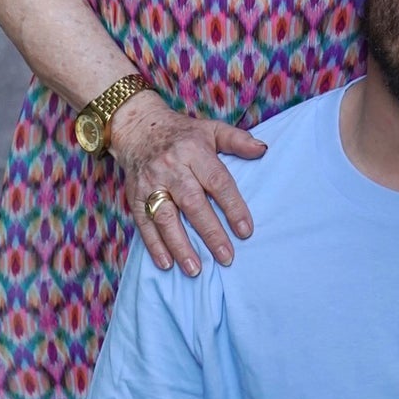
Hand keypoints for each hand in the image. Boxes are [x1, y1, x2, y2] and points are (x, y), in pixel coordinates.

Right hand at [109, 92, 266, 273]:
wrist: (138, 129)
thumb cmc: (183, 134)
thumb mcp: (211, 129)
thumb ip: (237, 140)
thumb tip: (263, 150)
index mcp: (194, 151)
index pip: (217, 181)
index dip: (232, 207)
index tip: (246, 231)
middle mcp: (171, 167)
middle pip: (193, 203)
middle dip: (210, 232)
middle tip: (226, 257)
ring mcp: (151, 183)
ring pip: (166, 218)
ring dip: (180, 245)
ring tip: (195, 269)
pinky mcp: (135, 196)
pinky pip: (144, 223)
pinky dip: (154, 245)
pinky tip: (166, 264)